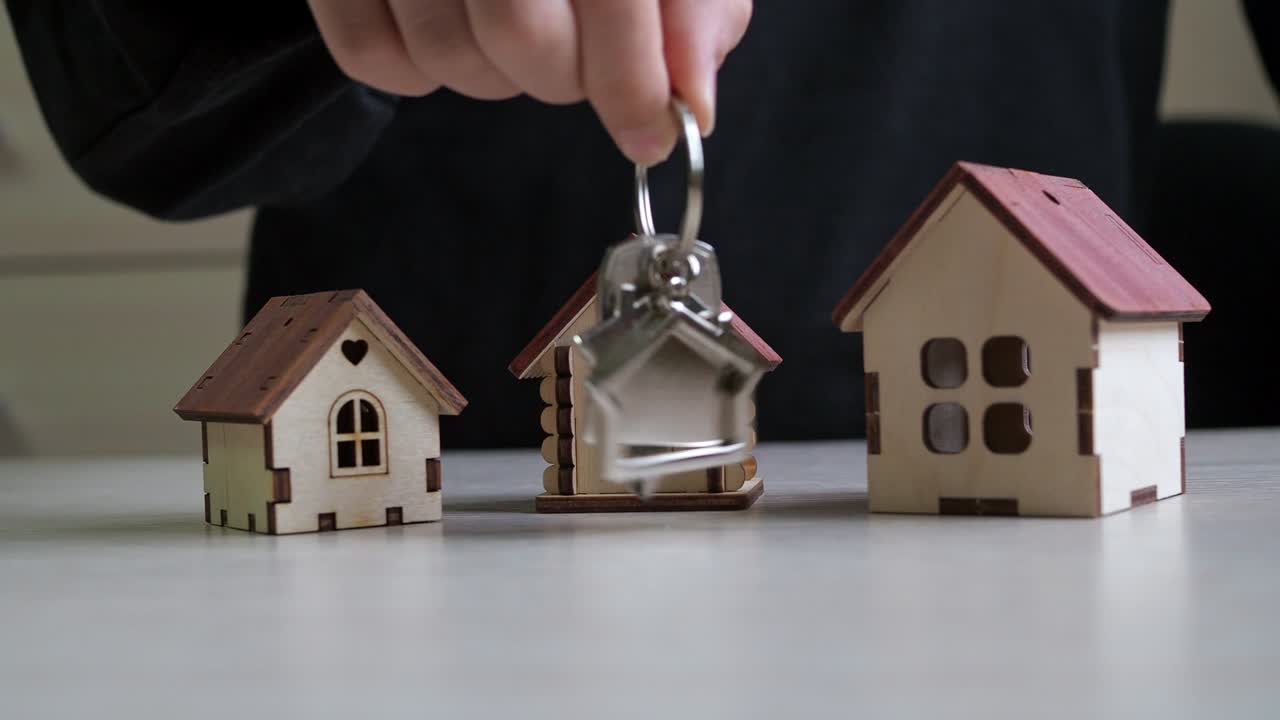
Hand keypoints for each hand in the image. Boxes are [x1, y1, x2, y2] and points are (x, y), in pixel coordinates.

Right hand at [306, 0, 751, 164]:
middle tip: (574, 55)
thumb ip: (694, 13)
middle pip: (521, 35)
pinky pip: (370, 57)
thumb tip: (690, 101)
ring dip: (493, 76)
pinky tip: (449, 30)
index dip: (632, 81)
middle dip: (562, 77)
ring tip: (509, 28)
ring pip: (446, 54)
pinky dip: (416, 73)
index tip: (649, 134)